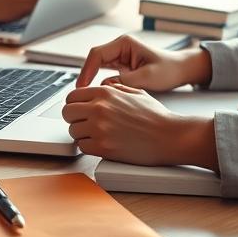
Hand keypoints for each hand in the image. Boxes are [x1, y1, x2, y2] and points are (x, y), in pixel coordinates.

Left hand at [62, 83, 217, 168]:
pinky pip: (82, 147)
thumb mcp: (134, 91)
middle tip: (85, 123)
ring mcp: (100, 128)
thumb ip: (112, 89)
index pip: (72, 96)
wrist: (169, 136)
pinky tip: (102, 144)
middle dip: (74, 118)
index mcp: (105, 92)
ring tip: (98, 135)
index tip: (80, 111)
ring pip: (73, 131)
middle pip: (67, 113)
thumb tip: (94, 90)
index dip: (75, 104)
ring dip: (82, 134)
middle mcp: (99, 108)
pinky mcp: (103, 147)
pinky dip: (89, 147)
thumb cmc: (155, 116)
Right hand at [77, 33, 212, 89]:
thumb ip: (125, 81)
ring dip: (91, 79)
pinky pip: (104, 73)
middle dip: (86, 76)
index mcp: (124, 43)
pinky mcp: (122, 67)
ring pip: (97, 67)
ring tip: (87, 96)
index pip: (97, 54)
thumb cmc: (169, 69)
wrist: (180, 71)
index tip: (83, 86)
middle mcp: (120, 48)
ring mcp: (120, 57)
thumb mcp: (148, 77)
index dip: (87, 70)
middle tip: (80, 93)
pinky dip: (99, 83)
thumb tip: (105, 87)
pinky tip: (98, 95)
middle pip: (94, 60)